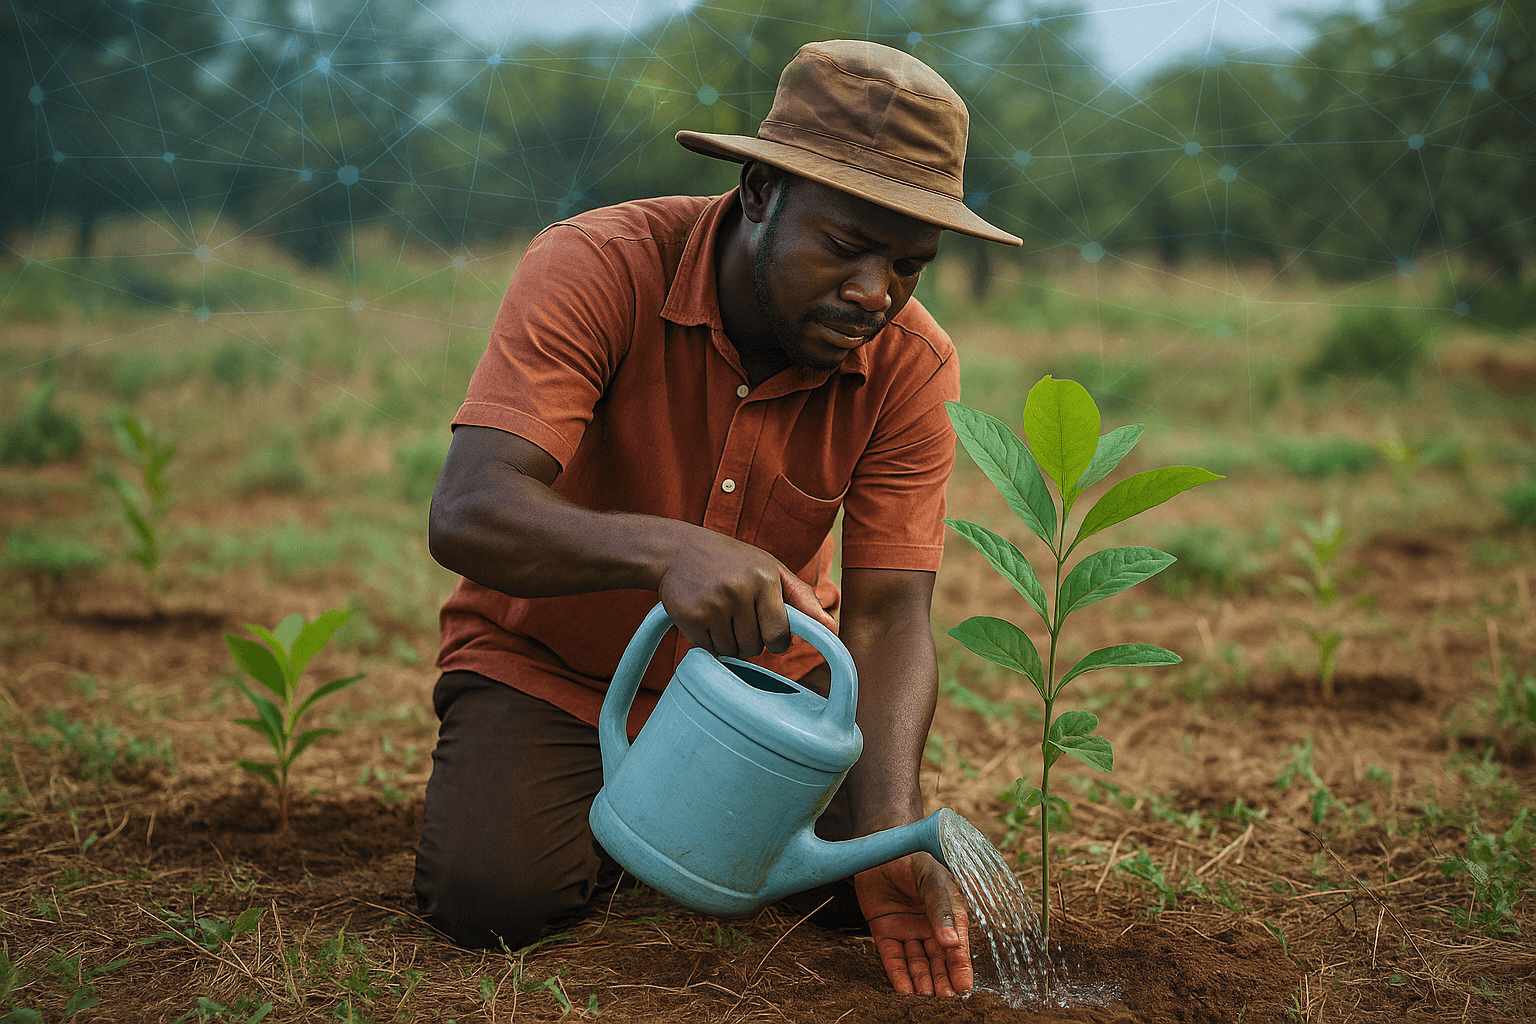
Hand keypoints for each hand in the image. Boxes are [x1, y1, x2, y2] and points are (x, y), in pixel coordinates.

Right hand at [657, 526, 835, 656]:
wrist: (679, 550)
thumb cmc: (733, 561)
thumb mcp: (770, 568)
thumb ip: (802, 597)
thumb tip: (832, 627)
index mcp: (764, 579)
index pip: (779, 634)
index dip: (777, 641)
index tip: (771, 634)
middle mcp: (739, 591)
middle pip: (756, 647)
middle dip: (752, 640)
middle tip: (742, 617)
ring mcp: (713, 605)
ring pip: (733, 651)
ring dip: (731, 642)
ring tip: (723, 616)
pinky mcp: (691, 617)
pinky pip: (710, 649)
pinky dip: (711, 642)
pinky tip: (707, 619)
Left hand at [853, 853, 972, 996]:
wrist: (880, 844)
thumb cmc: (914, 857)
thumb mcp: (931, 879)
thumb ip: (941, 908)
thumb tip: (952, 942)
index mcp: (947, 912)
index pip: (956, 945)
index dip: (960, 967)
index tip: (964, 989)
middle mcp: (929, 925)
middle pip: (937, 959)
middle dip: (942, 978)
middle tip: (944, 997)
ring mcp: (906, 928)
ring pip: (916, 961)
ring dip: (921, 979)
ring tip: (925, 995)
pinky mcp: (884, 930)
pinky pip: (892, 956)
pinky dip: (897, 973)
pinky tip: (903, 988)